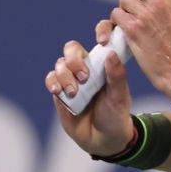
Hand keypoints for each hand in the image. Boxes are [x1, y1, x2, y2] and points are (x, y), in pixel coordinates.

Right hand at [46, 35, 134, 156]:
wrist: (103, 140)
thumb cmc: (116, 115)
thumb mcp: (120, 96)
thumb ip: (116, 76)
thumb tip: (111, 52)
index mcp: (105, 63)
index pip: (101, 36)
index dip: (100, 30)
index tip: (101, 41)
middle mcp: (87, 67)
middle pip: (72, 49)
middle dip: (74, 59)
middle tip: (84, 77)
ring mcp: (72, 79)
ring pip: (60, 64)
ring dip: (64, 75)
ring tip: (74, 92)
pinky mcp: (60, 92)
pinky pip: (51, 80)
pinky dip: (52, 83)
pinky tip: (58, 92)